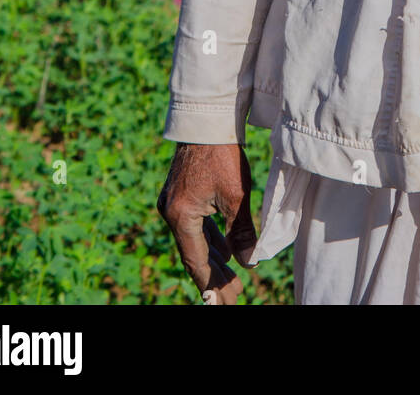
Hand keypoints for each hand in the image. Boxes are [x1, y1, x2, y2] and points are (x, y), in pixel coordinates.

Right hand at [157, 143, 257, 305]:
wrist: (207, 118)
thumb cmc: (222, 154)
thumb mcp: (236, 196)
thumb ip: (241, 232)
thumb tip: (248, 262)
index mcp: (180, 215)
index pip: (196, 260)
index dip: (212, 283)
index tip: (227, 300)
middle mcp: (170, 211)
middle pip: (193, 254)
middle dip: (214, 276)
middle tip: (233, 295)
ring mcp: (173, 202)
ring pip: (194, 240)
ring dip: (212, 259)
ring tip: (230, 278)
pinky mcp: (180, 193)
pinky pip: (194, 225)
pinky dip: (209, 239)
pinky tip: (222, 251)